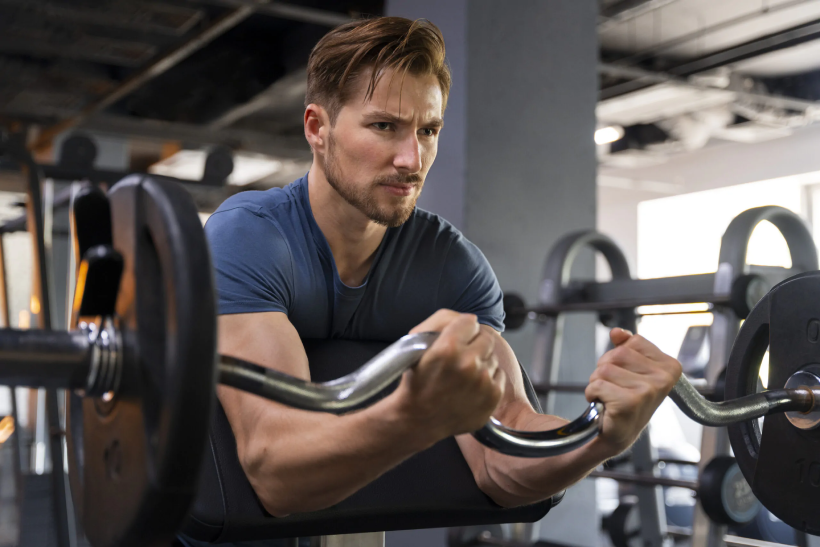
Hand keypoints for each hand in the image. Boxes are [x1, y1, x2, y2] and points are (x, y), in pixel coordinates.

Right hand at [392, 310, 505, 440]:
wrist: (420, 419)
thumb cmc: (417, 380)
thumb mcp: (416, 342)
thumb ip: (443, 320)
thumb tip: (471, 320)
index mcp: (448, 348)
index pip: (470, 321)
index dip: (461, 329)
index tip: (455, 340)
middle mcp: (468, 363)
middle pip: (486, 338)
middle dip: (473, 345)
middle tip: (460, 358)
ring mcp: (483, 381)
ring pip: (492, 357)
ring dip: (480, 363)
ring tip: (462, 376)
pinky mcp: (493, 396)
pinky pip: (498, 374)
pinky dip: (487, 379)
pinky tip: (470, 387)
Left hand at [585, 329, 681, 454]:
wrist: (618, 433)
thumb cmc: (626, 400)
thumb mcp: (631, 368)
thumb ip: (626, 346)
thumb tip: (617, 332)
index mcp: (670, 366)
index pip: (633, 341)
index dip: (619, 356)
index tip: (626, 375)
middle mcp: (663, 378)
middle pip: (617, 353)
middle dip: (605, 369)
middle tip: (614, 388)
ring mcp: (648, 391)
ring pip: (604, 368)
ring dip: (598, 382)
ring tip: (610, 397)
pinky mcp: (629, 403)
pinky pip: (597, 384)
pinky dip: (592, 394)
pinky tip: (604, 405)